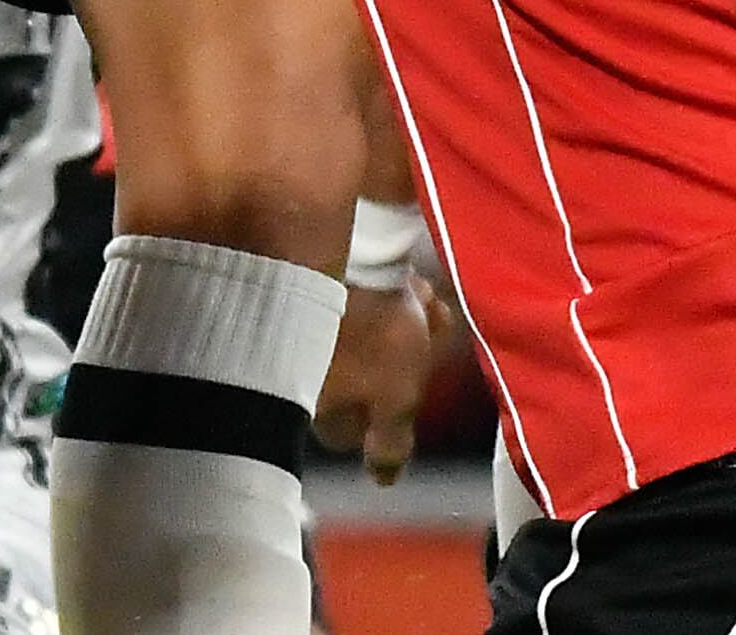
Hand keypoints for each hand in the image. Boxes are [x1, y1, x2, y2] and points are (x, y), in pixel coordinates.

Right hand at [314, 275, 439, 483]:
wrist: (352, 255)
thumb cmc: (374, 337)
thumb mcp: (395, 398)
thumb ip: (390, 443)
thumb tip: (383, 481)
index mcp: (317, 402)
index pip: (349, 433)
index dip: (387, 421)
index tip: (413, 394)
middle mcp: (305, 369)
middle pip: (363, 382)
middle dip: (404, 361)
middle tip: (430, 333)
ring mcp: (311, 328)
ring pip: (367, 341)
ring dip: (404, 325)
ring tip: (427, 303)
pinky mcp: (322, 289)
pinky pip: (361, 306)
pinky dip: (389, 300)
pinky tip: (412, 286)